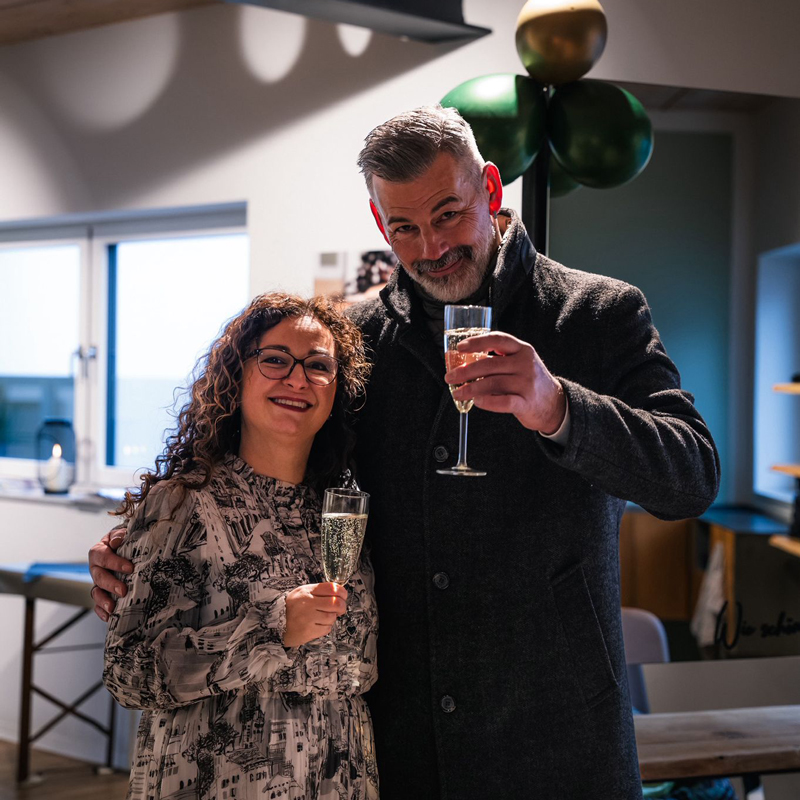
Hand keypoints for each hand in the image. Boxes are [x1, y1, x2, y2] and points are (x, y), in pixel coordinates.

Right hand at [88, 527, 131, 621]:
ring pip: (96, 592)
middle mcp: (96, 568)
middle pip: (98, 577)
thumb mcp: (121, 534)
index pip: (103, 557)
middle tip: (123, 590)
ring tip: (112, 608)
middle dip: (110, 584)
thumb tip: (116, 541)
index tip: (130, 568)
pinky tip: (109, 618)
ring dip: (103, 601)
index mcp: (99, 552)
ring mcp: (98, 581)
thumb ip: (119, 535)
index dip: (115, 563)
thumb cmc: (123, 540)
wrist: (124, 546)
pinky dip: (101, 611)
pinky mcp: (102, 592)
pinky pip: (98, 604)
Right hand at [284, 582, 347, 647]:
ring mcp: (308, 619)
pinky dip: (326, 627)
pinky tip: (319, 625)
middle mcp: (308, 603)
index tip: (343, 596)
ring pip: (332, 617)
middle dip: (342, 607)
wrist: (274, 624)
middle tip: (340, 609)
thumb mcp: (302, 592)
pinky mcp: (308, 632)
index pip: (332, 588)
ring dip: (332, 618)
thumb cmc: (291, 607)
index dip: (342, 592)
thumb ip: (318, 591)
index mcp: (307, 591)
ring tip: (324, 617)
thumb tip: (338, 592)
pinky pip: (326, 629)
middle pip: (336, 603)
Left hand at [445, 331, 565, 433]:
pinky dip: (487, 402)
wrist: (554, 403)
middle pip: (490, 364)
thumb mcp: (519, 363)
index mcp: (522, 350)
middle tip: (449, 377)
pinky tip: (476, 402)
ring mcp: (527, 384)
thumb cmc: (528, 381)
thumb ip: (498, 360)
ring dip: (471, 389)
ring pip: (493, 383)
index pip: (498, 339)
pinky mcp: (527, 403)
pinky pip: (503, 402)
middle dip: (465, 371)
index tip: (460, 348)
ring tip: (457, 393)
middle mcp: (526, 364)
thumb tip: (463, 364)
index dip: (477, 342)